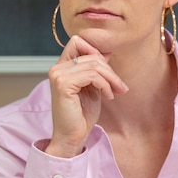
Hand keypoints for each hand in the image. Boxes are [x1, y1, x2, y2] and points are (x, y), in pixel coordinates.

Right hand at [45, 35, 128, 157]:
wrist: (73, 137)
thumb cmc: (82, 114)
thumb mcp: (93, 86)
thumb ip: (96, 69)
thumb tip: (106, 51)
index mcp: (62, 66)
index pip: (78, 41)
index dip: (96, 50)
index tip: (108, 70)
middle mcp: (57, 68)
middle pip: (92, 54)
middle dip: (110, 70)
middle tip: (120, 87)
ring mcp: (58, 75)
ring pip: (94, 64)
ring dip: (111, 78)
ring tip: (116, 92)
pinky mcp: (63, 84)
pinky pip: (92, 75)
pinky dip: (105, 85)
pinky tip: (108, 96)